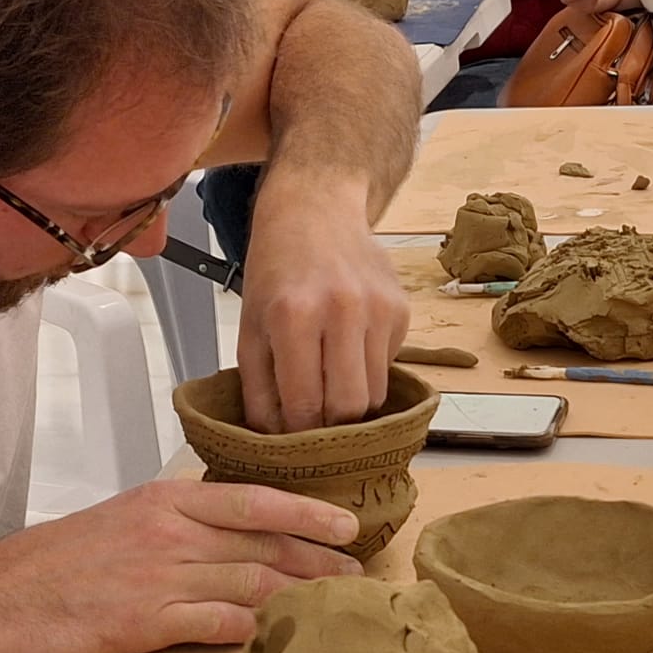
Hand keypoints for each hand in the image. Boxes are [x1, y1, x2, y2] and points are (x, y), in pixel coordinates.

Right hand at [0, 481, 363, 652]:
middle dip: (318, 560)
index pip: (255, 501)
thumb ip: (183, 520)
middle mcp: (170, 532)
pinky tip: (283, 637)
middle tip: (357, 575)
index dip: (308, 515)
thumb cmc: (63, 558)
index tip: (348, 526)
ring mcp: (159, 578)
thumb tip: (242, 533)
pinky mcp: (145, 624)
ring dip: (300, 598)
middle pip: (264, 546)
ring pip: (251, 585)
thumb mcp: (127, 517)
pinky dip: (255, 631)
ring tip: (334, 608)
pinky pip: (217, 625)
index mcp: (166, 499)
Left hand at [237, 177, 409, 432]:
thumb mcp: (250, 326)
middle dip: (332, 425)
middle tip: (315, 421)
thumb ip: (259, 387)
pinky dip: (368, 370)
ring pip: (376, 393)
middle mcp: (342, 310)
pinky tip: (348, 347)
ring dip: (352, 400)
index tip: (293, 440)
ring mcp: (379, 309)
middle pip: (350, 406)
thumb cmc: (277, 270)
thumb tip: (273, 441)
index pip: (306, 404)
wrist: (317, 211)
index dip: (299, 433)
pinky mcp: (401, 310)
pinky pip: (389, 365)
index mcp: (295, 315)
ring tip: (330, 383)